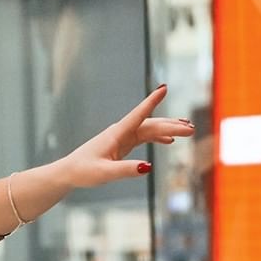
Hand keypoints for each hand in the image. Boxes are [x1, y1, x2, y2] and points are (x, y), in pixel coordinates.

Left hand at [58, 84, 193, 188]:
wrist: (69, 172)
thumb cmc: (83, 171)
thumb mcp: (105, 173)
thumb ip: (126, 170)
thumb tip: (148, 167)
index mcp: (117, 134)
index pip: (138, 114)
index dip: (152, 101)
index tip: (164, 88)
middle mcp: (121, 132)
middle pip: (150, 124)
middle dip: (171, 125)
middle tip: (192, 129)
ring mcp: (122, 137)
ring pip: (149, 129)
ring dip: (168, 129)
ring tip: (188, 130)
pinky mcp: (122, 144)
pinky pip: (144, 136)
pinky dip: (158, 137)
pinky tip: (169, 140)